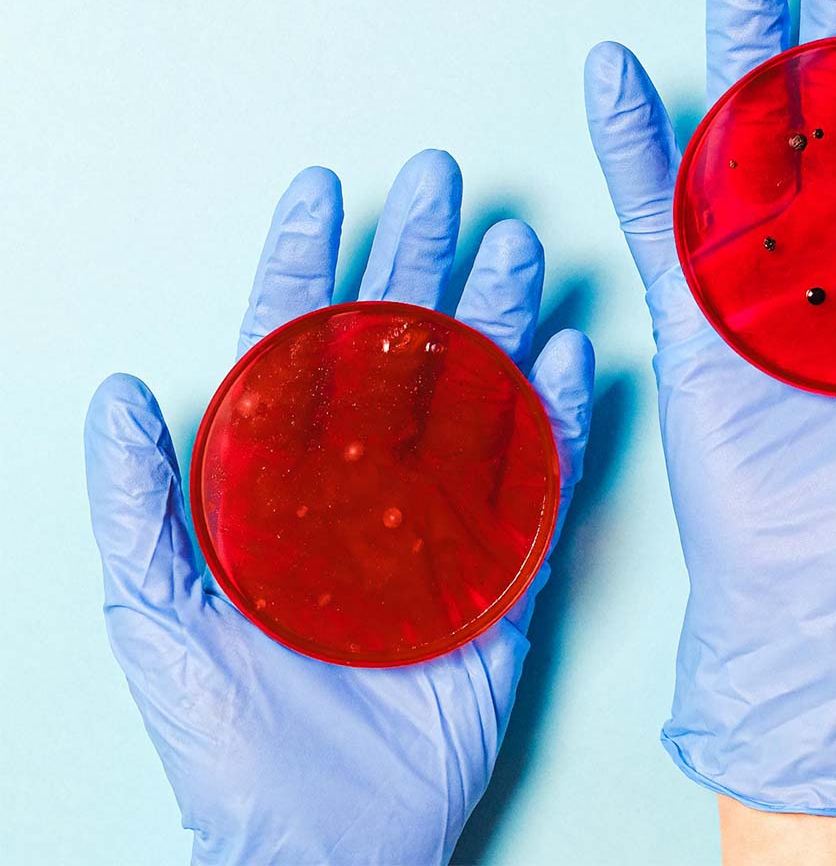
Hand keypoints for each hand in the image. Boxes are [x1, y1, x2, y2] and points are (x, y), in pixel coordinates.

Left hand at [84, 151, 593, 864]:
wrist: (320, 838)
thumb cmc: (228, 734)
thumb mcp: (155, 613)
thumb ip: (136, 502)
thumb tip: (116, 391)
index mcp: (284, 480)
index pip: (293, 348)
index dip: (306, 263)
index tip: (323, 189)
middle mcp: (367, 482)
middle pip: (397, 351)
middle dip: (418, 261)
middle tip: (446, 185)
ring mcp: (441, 520)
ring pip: (475, 397)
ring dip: (497, 320)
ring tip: (517, 249)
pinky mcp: (503, 570)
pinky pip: (538, 481)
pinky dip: (556, 418)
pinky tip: (568, 356)